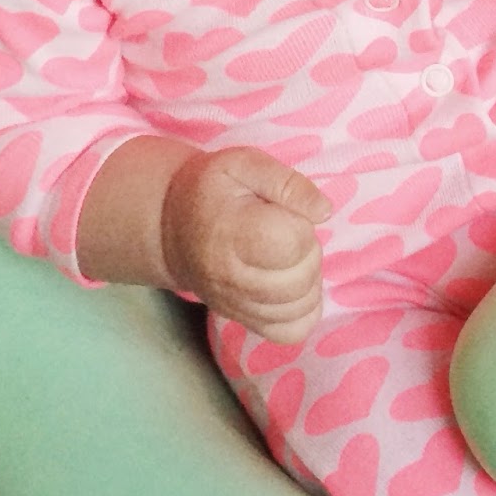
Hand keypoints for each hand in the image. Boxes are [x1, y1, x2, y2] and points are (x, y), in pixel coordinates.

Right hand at [160, 148, 330, 344]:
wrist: (171, 227)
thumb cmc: (211, 189)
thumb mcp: (242, 164)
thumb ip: (286, 182)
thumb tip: (323, 211)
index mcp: (232, 234)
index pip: (291, 243)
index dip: (301, 224)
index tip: (283, 212)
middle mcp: (232, 279)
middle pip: (299, 280)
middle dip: (308, 251)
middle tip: (287, 231)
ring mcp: (237, 306)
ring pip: (300, 308)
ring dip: (310, 279)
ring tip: (289, 255)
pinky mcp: (244, 321)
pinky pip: (291, 332)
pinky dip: (305, 310)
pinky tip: (293, 284)